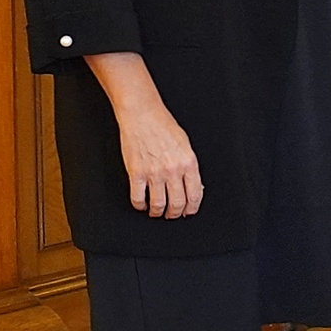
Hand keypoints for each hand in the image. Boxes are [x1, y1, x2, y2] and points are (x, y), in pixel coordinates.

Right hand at [86, 52, 203, 215]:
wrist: (143, 115)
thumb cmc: (163, 125)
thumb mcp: (185, 145)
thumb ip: (189, 166)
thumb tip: (192, 185)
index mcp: (189, 163)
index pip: (194, 195)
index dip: (191, 208)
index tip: (188, 212)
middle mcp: (173, 170)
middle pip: (177, 203)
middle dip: (175, 213)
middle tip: (172, 214)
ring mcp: (154, 173)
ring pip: (158, 204)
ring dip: (158, 212)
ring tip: (157, 211)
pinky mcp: (136, 173)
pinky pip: (138, 198)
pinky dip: (140, 205)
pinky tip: (142, 204)